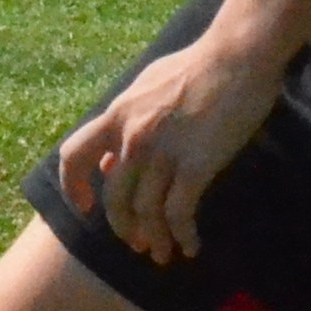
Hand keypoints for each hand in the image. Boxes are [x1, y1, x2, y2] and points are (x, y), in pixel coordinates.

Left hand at [54, 28, 289, 265]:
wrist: (237, 55)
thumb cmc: (197, 66)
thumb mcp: (146, 86)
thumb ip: (126, 120)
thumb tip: (112, 157)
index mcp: (117, 114)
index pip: (74, 156)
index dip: (73, 186)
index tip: (84, 206)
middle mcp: (132, 137)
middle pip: (114, 198)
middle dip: (122, 227)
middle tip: (136, 243)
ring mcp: (162, 152)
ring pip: (146, 212)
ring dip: (154, 240)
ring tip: (162, 255)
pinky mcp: (196, 164)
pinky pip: (179, 213)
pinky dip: (182, 236)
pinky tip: (190, 247)